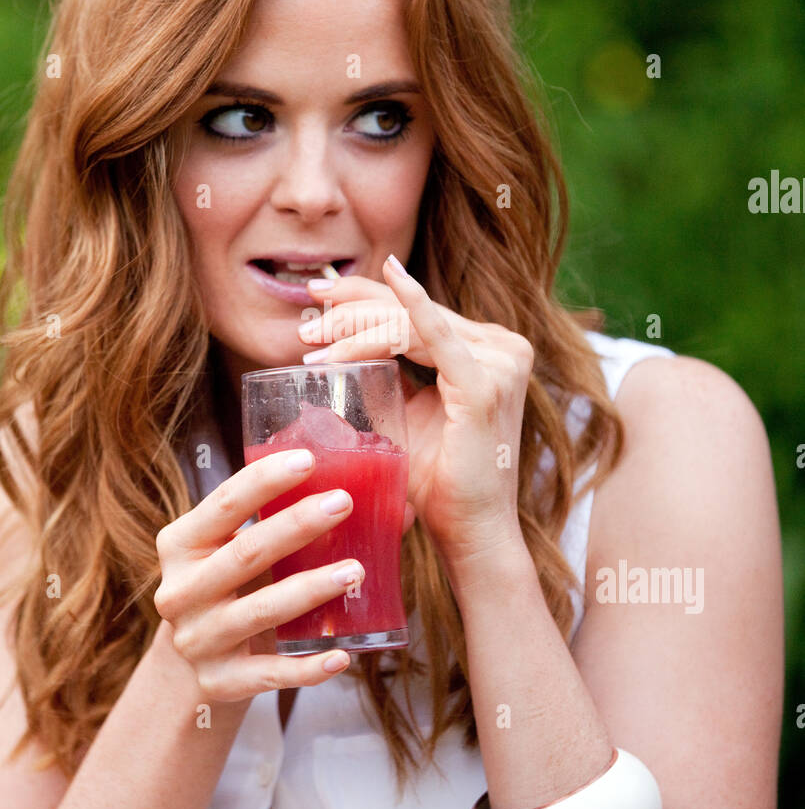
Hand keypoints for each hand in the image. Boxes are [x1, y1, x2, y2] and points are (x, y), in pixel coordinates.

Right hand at [153, 451, 369, 697]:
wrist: (198, 660)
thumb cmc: (231, 586)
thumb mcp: (235, 549)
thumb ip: (282, 522)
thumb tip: (382, 500)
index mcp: (180, 546)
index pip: (223, 504)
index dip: (264, 480)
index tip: (308, 459)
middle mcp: (180, 592)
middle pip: (245, 553)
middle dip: (297, 526)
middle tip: (344, 503)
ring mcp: (198, 640)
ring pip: (262, 612)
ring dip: (312, 589)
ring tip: (356, 570)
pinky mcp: (219, 682)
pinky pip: (270, 675)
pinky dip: (308, 667)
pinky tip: (342, 655)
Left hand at [298, 256, 533, 561]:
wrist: (471, 533)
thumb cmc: (439, 484)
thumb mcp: (406, 418)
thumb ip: (388, 383)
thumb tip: (336, 358)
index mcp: (485, 351)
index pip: (416, 313)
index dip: (366, 297)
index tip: (320, 294)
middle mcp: (501, 348)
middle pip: (412, 312)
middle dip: (353, 307)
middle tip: (307, 313)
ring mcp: (499, 362)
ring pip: (409, 326)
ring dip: (355, 328)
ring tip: (313, 340)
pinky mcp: (485, 383)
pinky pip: (436, 337)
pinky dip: (410, 306)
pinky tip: (392, 275)